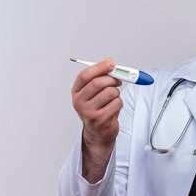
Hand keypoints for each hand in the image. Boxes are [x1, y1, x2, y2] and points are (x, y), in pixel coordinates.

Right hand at [71, 59, 122, 181]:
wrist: (98, 132)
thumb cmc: (98, 108)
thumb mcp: (95, 92)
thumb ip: (101, 77)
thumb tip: (110, 63)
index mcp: (76, 92)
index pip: (85, 75)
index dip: (99, 67)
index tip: (111, 63)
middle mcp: (80, 102)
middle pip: (98, 83)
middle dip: (112, 79)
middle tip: (118, 80)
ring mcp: (89, 112)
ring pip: (110, 92)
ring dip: (117, 93)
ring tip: (113, 99)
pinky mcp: (100, 120)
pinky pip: (117, 103)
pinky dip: (119, 103)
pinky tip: (113, 109)